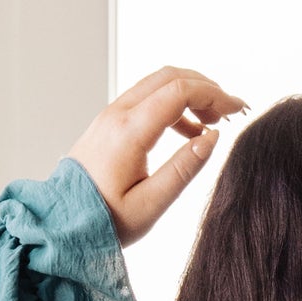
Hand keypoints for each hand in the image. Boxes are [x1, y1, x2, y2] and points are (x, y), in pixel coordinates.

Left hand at [69, 68, 245, 242]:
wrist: (63, 223)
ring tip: (213, 121)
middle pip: (170, 77)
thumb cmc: (106, 221)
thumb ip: (183, 169)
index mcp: (130, 132)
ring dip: (189, 93)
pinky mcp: (109, 122)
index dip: (214, 95)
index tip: (238, 108)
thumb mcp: (150, 204)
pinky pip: (146, 99)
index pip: (179, 92)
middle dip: (205, 87)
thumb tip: (211, 137)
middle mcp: (118, 114)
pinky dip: (172, 104)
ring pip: (157, 84)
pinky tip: (188, 131)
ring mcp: (111, 115)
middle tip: (230, 110)